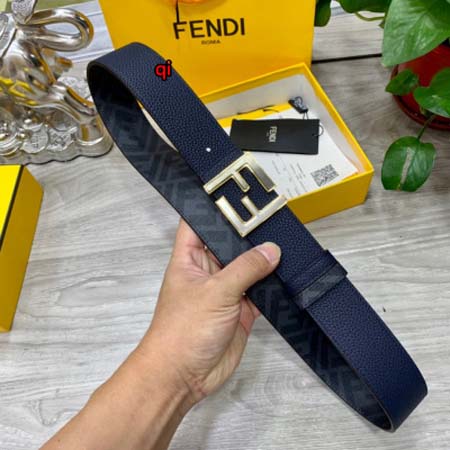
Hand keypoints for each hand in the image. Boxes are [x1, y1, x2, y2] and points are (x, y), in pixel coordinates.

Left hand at [136, 219, 280, 408]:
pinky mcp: (241, 310)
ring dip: (264, 261)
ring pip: (248, 268)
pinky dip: (272, 286)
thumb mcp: (215, 292)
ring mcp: (225, 291)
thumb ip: (245, 269)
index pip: (198, 224)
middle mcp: (207, 272)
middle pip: (230, 244)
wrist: (184, 376)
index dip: (213, 209)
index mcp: (189, 259)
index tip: (236, 196)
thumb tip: (270, 251)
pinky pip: (260, 292)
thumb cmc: (181, 332)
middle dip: (249, 235)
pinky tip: (286, 275)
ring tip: (284, 242)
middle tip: (272, 218)